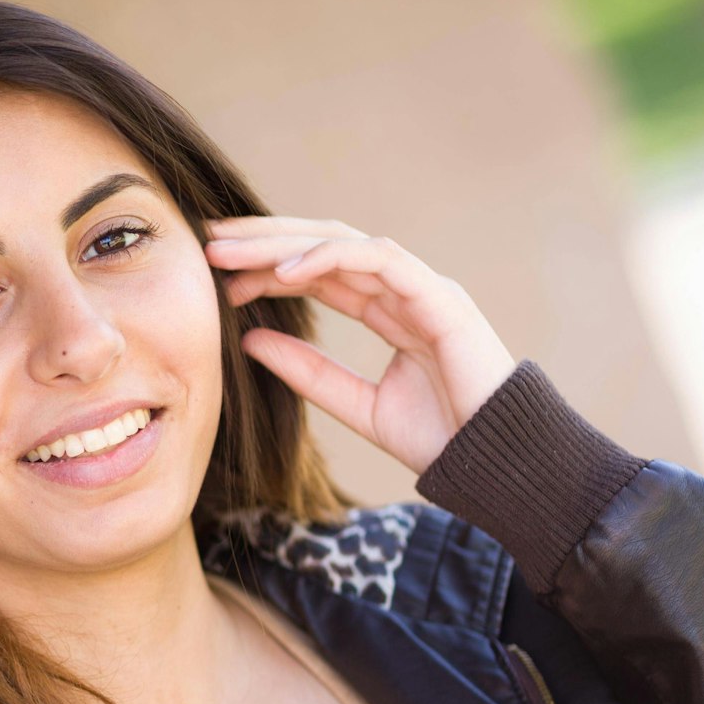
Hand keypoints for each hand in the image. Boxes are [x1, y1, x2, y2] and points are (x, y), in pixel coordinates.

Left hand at [202, 216, 519, 475]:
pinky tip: (284, 272)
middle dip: (264, 240)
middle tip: (207, 240)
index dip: (266, 266)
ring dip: (282, 244)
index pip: (318, 272)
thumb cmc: (441, 437)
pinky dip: (330, 259)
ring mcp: (424, 288)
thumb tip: (250, 340)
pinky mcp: (442, 298)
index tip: (214, 271)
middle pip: (323, 245)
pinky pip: (380, 260)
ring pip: (343, 243)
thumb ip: (309, 373)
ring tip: (229, 252)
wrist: (496, 463)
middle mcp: (404, 289)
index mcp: (388, 310)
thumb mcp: (357, 405)